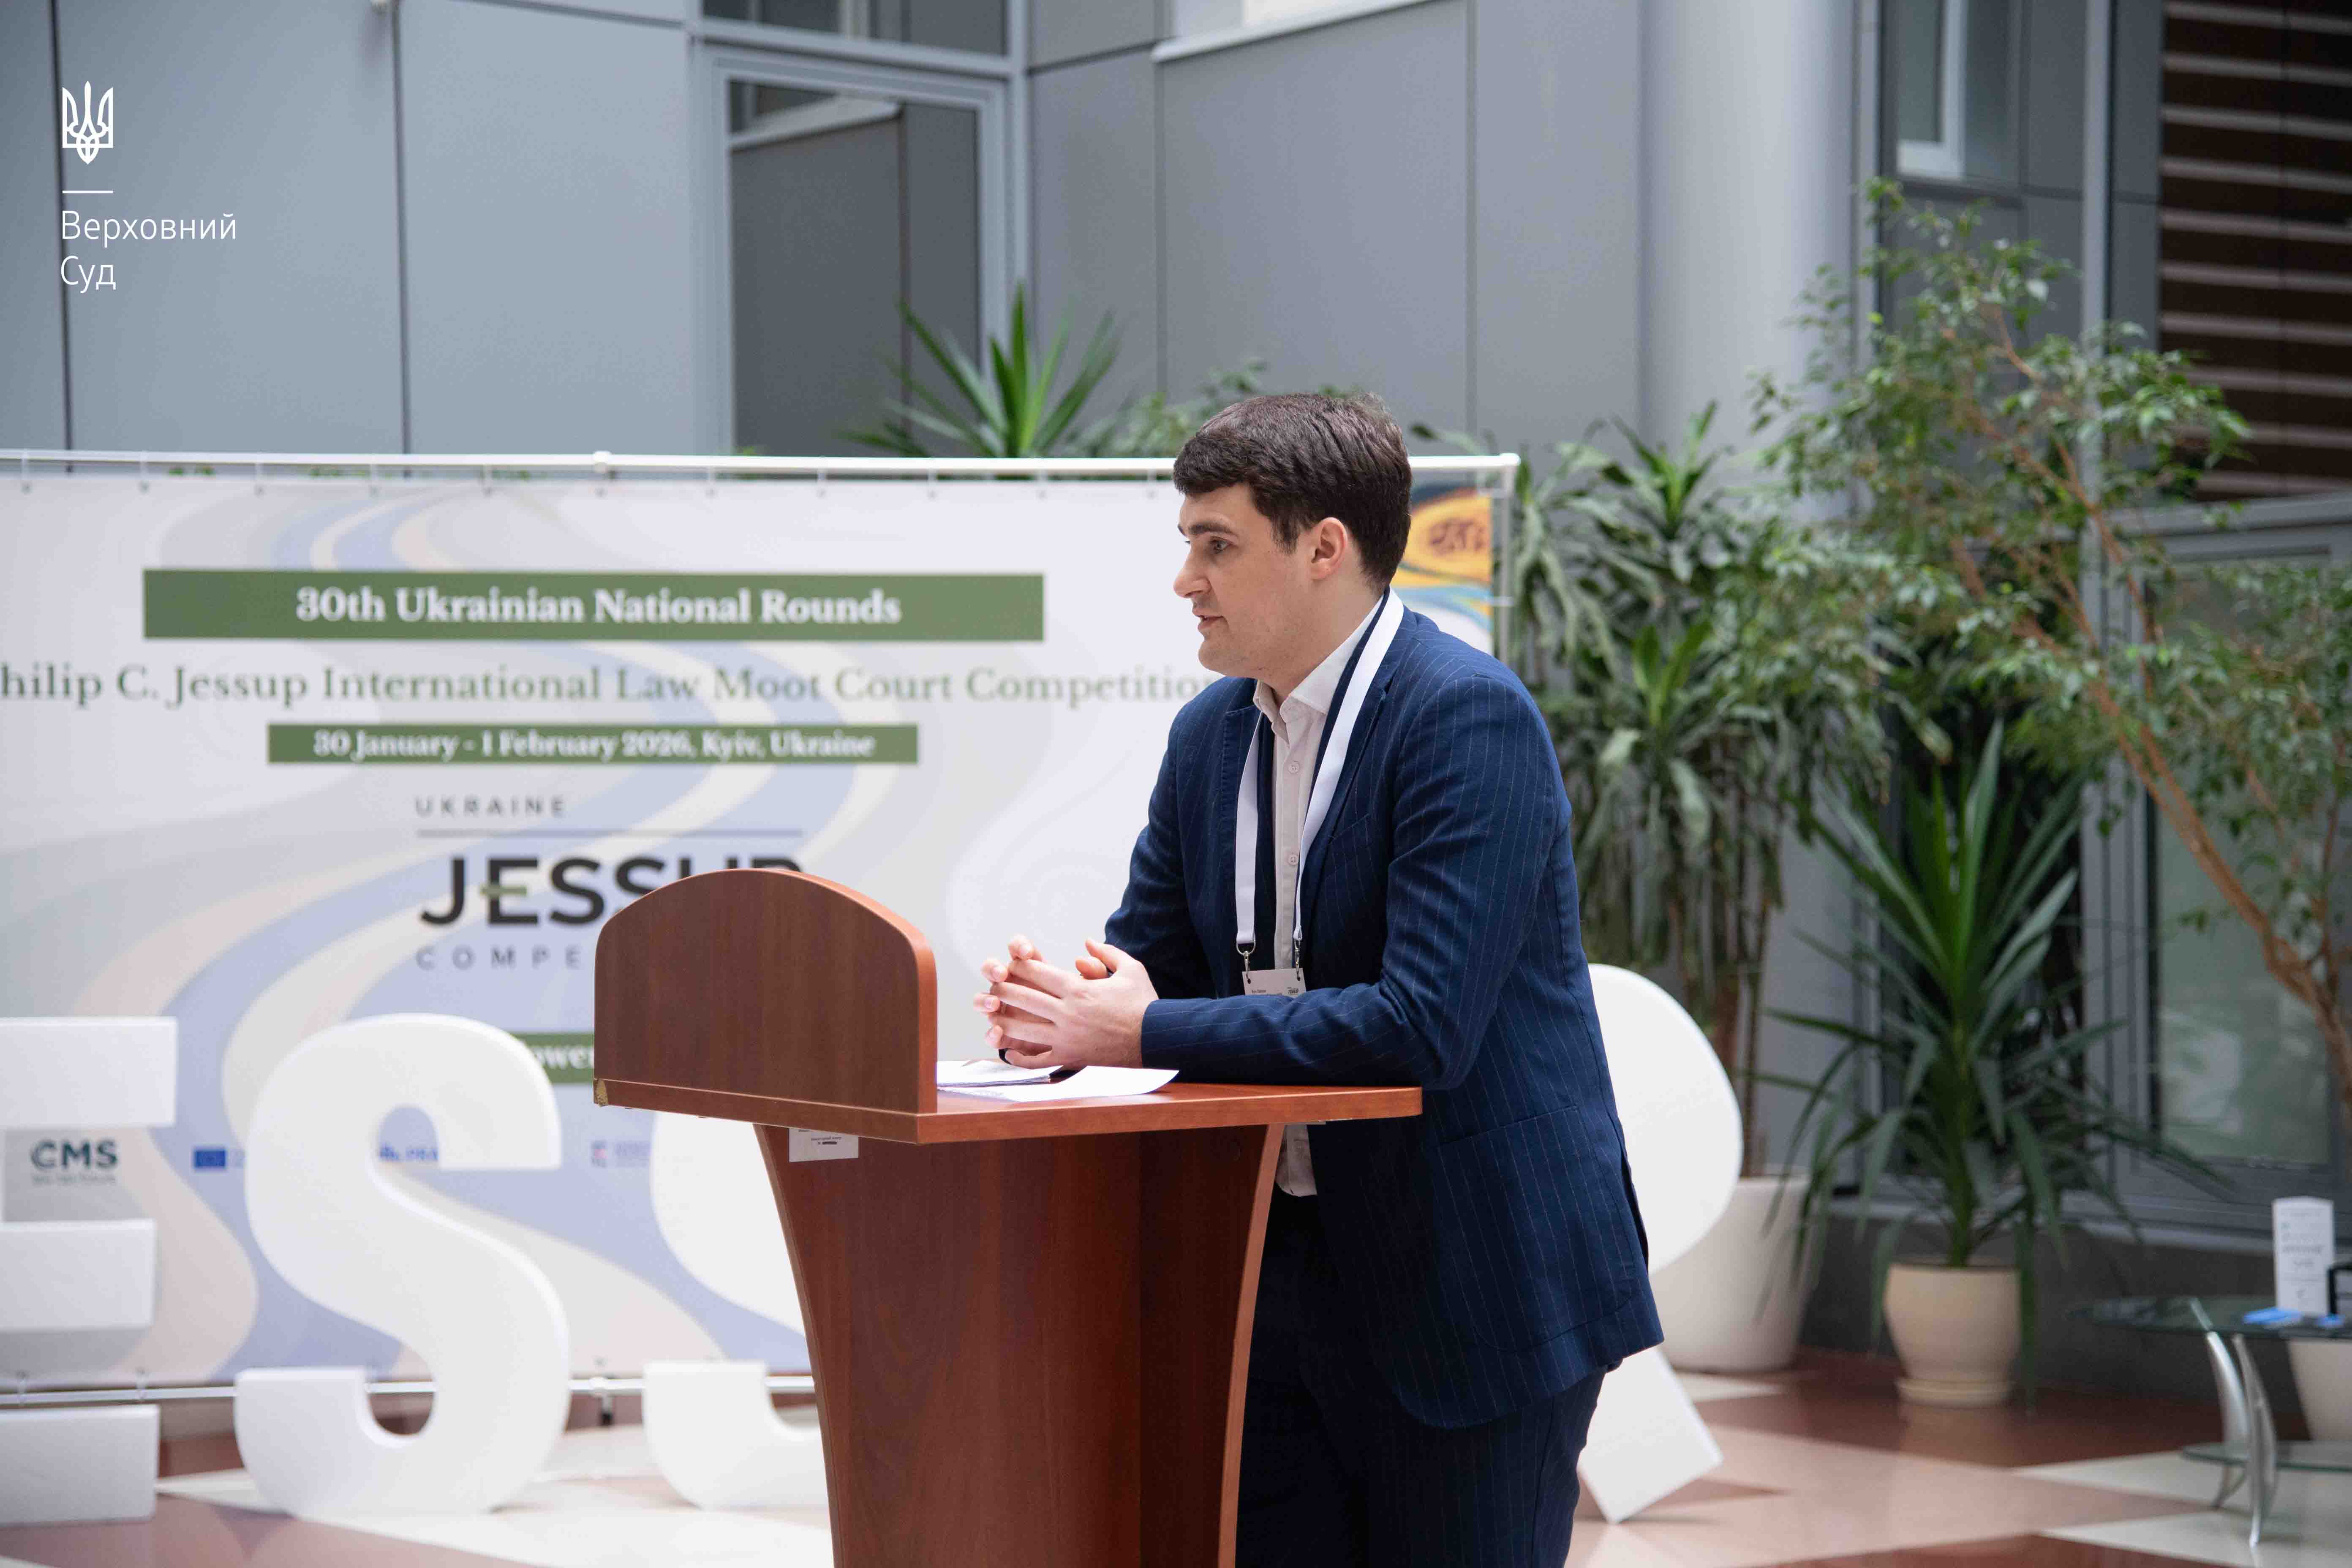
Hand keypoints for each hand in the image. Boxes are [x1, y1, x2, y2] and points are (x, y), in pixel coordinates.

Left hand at [971, 934, 1155, 1068]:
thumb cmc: (1144, 1002)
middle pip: (1026, 999)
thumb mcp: (1131, 968)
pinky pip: (1039, 1060)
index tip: (1010, 961)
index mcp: (1079, 990)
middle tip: (991, 985)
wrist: (1157, 1038)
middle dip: (1005, 990)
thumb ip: (1107, 953)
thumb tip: (1087, 942)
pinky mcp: (1071, 1057)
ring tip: (991, 1016)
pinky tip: (1009, 1053)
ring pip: (1025, 1030)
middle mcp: (1068, 1014)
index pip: (1040, 974)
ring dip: (1005, 1022)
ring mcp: (1067, 1038)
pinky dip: (1021, 1058)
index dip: (1021, 966)